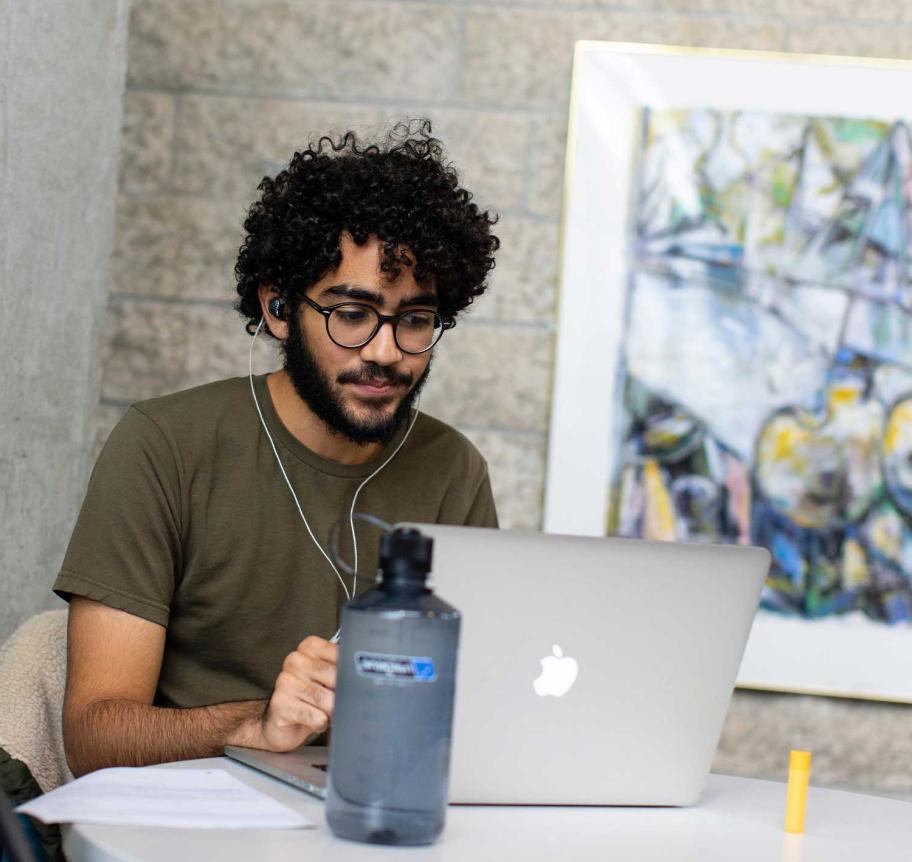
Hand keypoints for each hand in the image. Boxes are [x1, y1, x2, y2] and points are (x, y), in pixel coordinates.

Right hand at [253, 636, 338, 752]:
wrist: (281, 724)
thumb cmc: (310, 697)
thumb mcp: (327, 678)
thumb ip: (343, 669)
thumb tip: (366, 670)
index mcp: (309, 647)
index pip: (340, 654)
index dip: (349, 674)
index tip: (349, 682)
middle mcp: (295, 660)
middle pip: (335, 677)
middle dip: (340, 695)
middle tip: (335, 700)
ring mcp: (285, 681)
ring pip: (327, 700)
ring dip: (330, 712)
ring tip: (322, 710)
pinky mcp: (281, 703)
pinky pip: (317, 717)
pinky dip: (321, 723)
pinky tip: (312, 720)